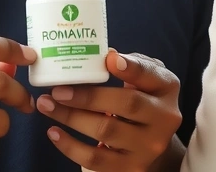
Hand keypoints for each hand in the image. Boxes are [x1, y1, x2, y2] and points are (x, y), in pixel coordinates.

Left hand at [36, 49, 183, 171]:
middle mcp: (164, 119)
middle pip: (126, 104)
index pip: (150, 75)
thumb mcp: (145, 79)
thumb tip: (107, 55)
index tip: (109, 59)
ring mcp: (148, 147)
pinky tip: (54, 132)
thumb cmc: (143, 100)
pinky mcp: (130, 169)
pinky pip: (95, 160)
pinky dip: (70, 146)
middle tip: (57, 90)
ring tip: (48, 106)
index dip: (131, 68)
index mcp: (167, 89)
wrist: (153, 143)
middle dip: (87, 96)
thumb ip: (131, 65)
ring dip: (71, 117)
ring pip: (106, 132)